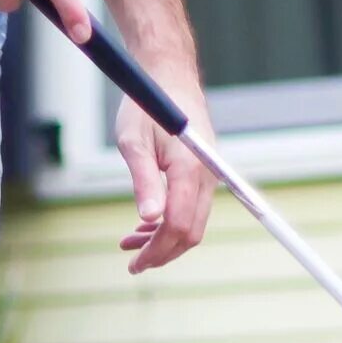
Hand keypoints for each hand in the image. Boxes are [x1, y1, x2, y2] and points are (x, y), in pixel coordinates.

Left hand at [115, 77, 212, 274]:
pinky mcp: (204, 174)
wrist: (170, 78)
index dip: (158, 251)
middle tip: (133, 263)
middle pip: (191, 231)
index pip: (179, 225)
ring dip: (164, 240)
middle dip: (162, 252)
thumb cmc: (147, 105)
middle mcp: (207, 175)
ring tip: (132, 245)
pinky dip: (171, 224)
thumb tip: (149, 219)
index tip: (136, 264)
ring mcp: (209, 176)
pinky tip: (146, 226)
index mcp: (190, 169)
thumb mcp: (133, 142)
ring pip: (193, 223)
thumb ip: (144, 181)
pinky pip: (193, 209)